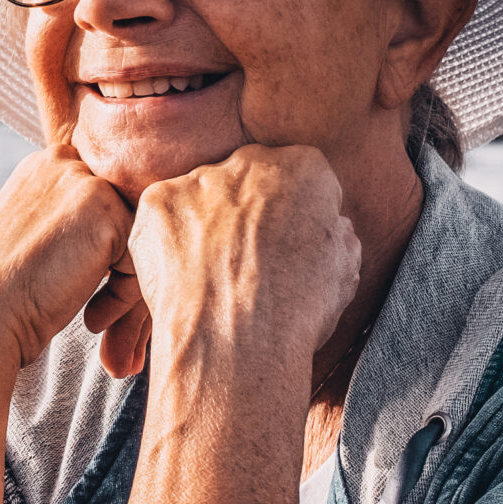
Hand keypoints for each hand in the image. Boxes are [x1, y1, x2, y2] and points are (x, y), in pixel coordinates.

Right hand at [0, 136, 134, 372]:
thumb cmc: (0, 292)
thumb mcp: (29, 235)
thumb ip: (66, 217)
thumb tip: (105, 233)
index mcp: (45, 165)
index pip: (102, 198)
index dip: (101, 245)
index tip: (75, 283)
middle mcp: (65, 162)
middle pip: (124, 210)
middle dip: (120, 259)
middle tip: (95, 305)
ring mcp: (87, 184)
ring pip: (138, 231)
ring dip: (125, 278)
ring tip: (95, 314)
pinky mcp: (108, 215)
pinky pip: (142, 255)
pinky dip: (127, 294)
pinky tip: (93, 316)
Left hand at [124, 145, 360, 385]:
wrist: (235, 341)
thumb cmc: (295, 313)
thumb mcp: (344, 270)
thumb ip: (333, 233)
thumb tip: (326, 227)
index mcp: (304, 169)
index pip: (301, 178)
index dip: (295, 215)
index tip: (288, 244)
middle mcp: (250, 162)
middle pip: (249, 180)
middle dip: (249, 212)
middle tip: (247, 260)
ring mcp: (199, 179)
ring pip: (203, 196)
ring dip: (207, 226)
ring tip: (212, 276)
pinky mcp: (158, 202)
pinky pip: (165, 216)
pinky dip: (169, 242)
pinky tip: (184, 275)